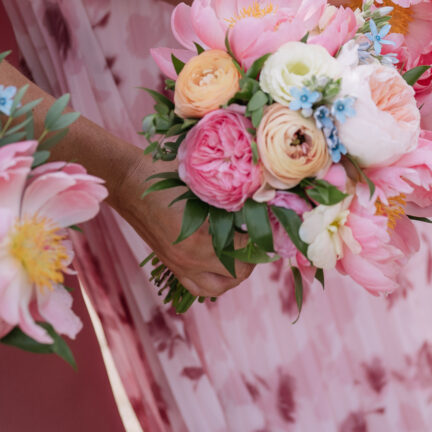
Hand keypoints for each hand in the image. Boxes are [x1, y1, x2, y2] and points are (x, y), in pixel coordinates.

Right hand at [113, 150, 252, 297]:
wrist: (128, 182)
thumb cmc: (163, 175)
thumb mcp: (200, 181)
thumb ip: (226, 195)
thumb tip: (256, 198)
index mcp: (198, 241)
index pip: (243, 250)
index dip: (261, 238)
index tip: (271, 225)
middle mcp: (188, 261)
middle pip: (234, 276)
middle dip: (251, 259)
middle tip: (259, 238)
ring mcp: (177, 266)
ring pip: (216, 288)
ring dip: (233, 274)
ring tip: (242, 252)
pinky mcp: (170, 265)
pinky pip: (197, 285)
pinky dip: (214, 277)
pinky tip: (221, 257)